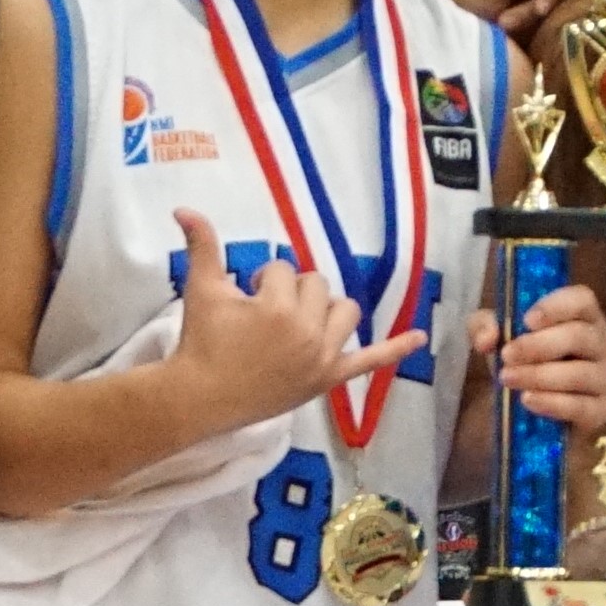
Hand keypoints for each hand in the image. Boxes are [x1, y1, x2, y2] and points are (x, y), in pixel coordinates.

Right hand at [166, 208, 419, 437]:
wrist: (200, 398)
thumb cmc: (201, 341)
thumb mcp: (201, 289)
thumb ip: (201, 245)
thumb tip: (184, 207)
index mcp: (279, 308)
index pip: (283, 271)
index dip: (262, 280)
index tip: (245, 297)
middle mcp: (308, 332)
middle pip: (316, 286)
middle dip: (291, 291)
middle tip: (263, 311)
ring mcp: (322, 358)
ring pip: (345, 312)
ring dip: (327, 308)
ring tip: (300, 319)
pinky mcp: (328, 380)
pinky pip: (370, 362)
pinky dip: (396, 349)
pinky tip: (421, 338)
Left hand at [429, 0, 572, 43]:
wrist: (443, 26)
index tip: (541, 7)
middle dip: (536, 11)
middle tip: (507, 22)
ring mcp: (539, 12)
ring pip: (558, 19)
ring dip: (530, 26)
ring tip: (502, 29)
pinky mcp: (535, 35)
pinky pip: (551, 38)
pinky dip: (533, 41)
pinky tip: (514, 42)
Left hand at [501, 280, 605, 431]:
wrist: (530, 407)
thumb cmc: (523, 360)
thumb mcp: (497, 336)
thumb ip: (483, 326)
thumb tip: (486, 339)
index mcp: (584, 316)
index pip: (582, 300)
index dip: (557, 307)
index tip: (527, 320)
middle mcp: (603, 343)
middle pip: (580, 336)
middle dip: (539, 346)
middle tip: (507, 356)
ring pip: (580, 374)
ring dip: (540, 376)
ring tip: (508, 379)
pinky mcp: (600, 410)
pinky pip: (581, 407)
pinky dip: (552, 404)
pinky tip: (528, 401)